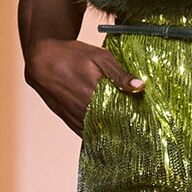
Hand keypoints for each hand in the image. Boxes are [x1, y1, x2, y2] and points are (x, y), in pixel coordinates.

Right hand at [26, 38, 144, 135]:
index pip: (123, 116)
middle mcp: (85, 111)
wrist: (41, 60)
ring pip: (100, 134)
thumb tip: (140, 86)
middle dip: (127, 129)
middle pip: (113, 128)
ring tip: (129, 135)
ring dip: (114, 134)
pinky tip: (110, 134)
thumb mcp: (99, 57)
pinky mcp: (70, 121)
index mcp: (95, 95)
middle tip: (144, 132)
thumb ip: (120, 74)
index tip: (149, 123)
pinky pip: (88, 135)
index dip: (137, 121)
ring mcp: (76, 118)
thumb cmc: (72, 55)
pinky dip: (100, 136)